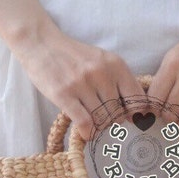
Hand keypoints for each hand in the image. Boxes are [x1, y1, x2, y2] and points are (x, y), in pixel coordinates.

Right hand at [16, 31, 146, 139]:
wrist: (41, 43)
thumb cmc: (74, 57)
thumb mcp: (102, 62)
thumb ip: (119, 82)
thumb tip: (135, 115)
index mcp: (116, 65)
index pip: (137, 99)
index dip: (138, 117)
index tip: (133, 124)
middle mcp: (101, 74)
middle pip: (118, 114)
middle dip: (114, 124)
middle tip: (107, 125)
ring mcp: (82, 84)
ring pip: (102, 120)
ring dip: (99, 128)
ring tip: (95, 126)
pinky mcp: (64, 95)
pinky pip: (85, 123)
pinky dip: (89, 133)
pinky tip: (87, 134)